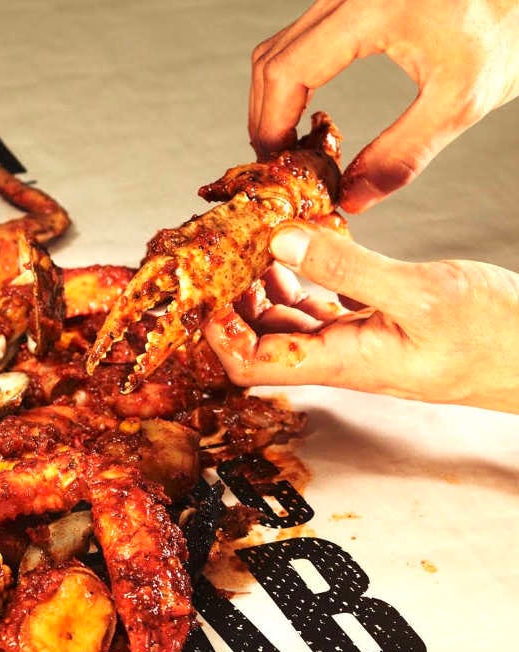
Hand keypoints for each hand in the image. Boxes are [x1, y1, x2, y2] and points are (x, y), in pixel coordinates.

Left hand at [202, 223, 518, 413]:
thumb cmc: (498, 336)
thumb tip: (280, 241)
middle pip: (259, 340)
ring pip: (289, 320)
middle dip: (235, 301)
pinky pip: (323, 305)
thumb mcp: (419, 293)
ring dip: (266, 285)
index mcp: (341, 361)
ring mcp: (359, 343)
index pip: (251, 364)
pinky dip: (306, 277)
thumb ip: (346, 267)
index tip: (208, 291)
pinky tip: (306, 246)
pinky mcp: (378, 324)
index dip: (218, 334)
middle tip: (224, 254)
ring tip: (258, 242)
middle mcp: (341, 357)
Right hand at [248, 0, 518, 211]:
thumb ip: (403, 154)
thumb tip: (353, 198)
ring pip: (281, 46)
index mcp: (369, 11)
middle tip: (283, 163)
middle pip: (271, 59)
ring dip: (276, 97)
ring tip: (293, 142)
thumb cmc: (511, 23)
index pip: (286, 72)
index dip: (270, 125)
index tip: (281, 166)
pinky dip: (295, 76)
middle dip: (266, 116)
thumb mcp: (463, 98)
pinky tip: (310, 108)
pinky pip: (303, 36)